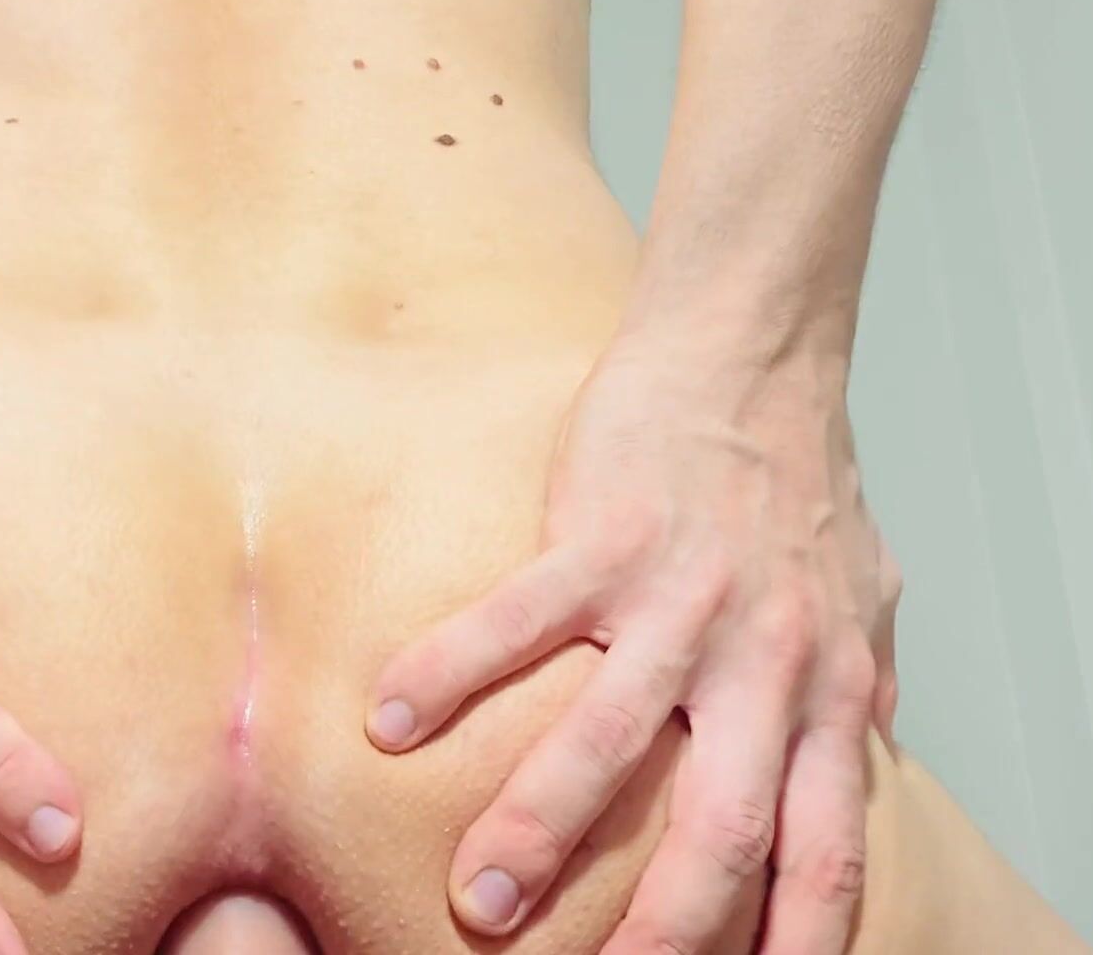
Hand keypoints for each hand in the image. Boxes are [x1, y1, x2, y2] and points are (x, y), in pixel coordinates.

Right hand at [367, 323, 899, 953]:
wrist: (754, 356)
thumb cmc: (801, 482)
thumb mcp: (864, 603)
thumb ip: (857, 693)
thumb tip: (862, 766)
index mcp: (830, 691)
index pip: (826, 852)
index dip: (790, 944)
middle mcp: (766, 661)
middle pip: (719, 831)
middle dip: (654, 932)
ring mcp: (682, 600)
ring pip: (607, 741)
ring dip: (535, 830)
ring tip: (476, 895)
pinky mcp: (602, 536)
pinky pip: (514, 620)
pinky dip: (448, 673)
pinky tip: (389, 722)